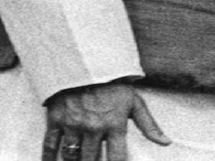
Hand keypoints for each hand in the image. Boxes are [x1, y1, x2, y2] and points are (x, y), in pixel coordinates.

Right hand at [42, 81, 169, 160]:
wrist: (87, 63)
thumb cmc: (113, 85)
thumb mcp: (135, 103)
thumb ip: (149, 126)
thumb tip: (166, 143)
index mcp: (115, 125)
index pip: (116, 158)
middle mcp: (94, 128)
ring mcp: (73, 125)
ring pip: (71, 157)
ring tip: (79, 160)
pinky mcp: (55, 120)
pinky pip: (50, 146)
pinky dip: (48, 158)